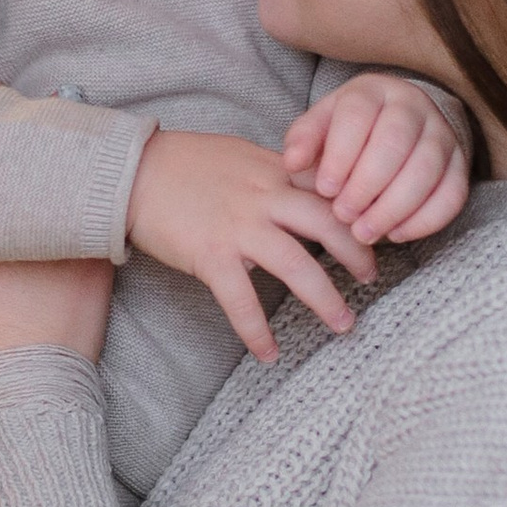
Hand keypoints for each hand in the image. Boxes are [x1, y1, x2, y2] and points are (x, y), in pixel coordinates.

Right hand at [126, 127, 373, 361]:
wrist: (130, 171)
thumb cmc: (182, 162)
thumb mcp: (240, 153)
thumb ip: (276, 172)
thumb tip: (307, 187)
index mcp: (275, 170)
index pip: (331, 188)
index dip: (358, 209)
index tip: (376, 227)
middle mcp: (265, 196)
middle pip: (330, 224)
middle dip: (358, 253)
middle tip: (372, 277)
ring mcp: (239, 227)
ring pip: (298, 265)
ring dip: (325, 298)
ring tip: (343, 323)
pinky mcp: (211, 255)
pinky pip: (242, 301)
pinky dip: (258, 332)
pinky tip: (270, 353)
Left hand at [283, 74, 472, 246]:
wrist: (398, 123)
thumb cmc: (350, 131)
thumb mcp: (321, 126)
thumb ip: (304, 141)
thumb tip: (293, 162)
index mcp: (372, 91)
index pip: (358, 115)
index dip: (340, 155)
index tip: (325, 189)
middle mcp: (412, 106)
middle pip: (395, 142)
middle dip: (367, 185)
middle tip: (343, 215)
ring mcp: (441, 133)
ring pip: (426, 170)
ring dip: (393, 208)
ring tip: (363, 233)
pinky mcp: (460, 164)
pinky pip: (452, 194)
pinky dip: (425, 220)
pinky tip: (396, 235)